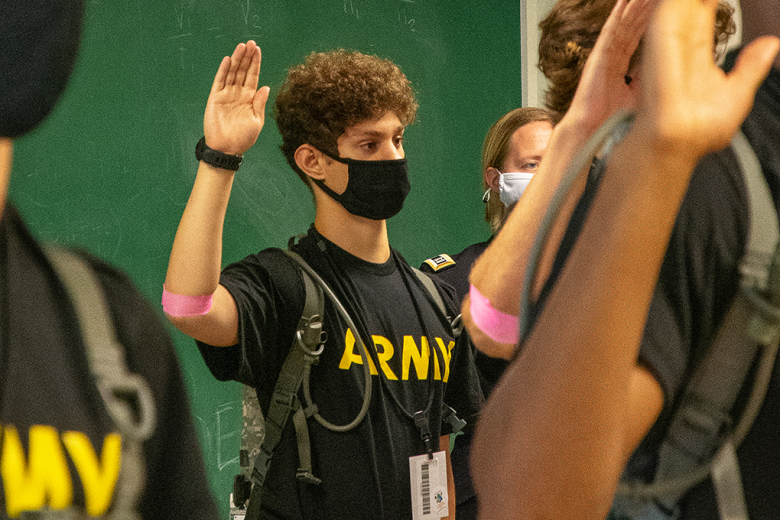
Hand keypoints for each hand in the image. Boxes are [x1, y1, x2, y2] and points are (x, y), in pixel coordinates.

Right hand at [203, 40, 269, 155]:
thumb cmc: (243, 138)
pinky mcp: (215, 98)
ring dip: (237, 59)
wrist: (227, 149)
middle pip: (243, 70)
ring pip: (232, 72)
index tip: (258, 50)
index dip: (255, 63)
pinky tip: (228, 60)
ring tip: (241, 46)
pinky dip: (223, 70)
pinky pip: (219, 81)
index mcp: (249, 98)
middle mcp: (238, 93)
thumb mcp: (256, 121)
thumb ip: (260, 103)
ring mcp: (226, 94)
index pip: (253, 76)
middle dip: (247, 57)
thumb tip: (266, 87)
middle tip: (250, 43)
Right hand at [566, 0, 659, 130]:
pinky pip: (611, 29)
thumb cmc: (614, 121)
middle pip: (634, 24)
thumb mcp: (644, 96)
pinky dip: (618, 13)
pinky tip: (624, 1)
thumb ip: (653, 77)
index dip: (653, 19)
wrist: (592, 132)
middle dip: (646, 6)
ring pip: (624, 22)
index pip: (642, 35)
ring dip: (635, 5)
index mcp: (624, 66)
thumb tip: (673, 64)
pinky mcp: (599, 55)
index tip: (666, 6)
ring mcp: (606, 54)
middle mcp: (614, 56)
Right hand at [638, 0, 778, 158]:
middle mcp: (680, 45)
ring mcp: (668, 40)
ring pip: (679, 3)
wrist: (679, 144)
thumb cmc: (698, 131)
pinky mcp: (660, 37)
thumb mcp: (736, 96)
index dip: (711, 1)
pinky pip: (668, 6)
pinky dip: (676, 1)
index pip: (705, 17)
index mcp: (697, 56)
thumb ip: (751, 68)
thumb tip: (770, 44)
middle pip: (690, 5)